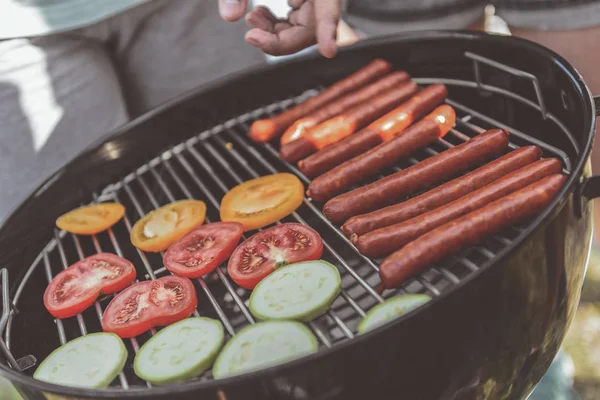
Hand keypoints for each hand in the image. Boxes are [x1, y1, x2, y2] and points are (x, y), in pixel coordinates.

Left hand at [218, 0, 341, 57]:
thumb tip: (229, 16)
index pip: (330, 6)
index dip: (328, 28)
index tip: (328, 51)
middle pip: (314, 26)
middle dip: (282, 39)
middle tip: (251, 36)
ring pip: (305, 29)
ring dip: (277, 34)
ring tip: (252, 20)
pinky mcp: (307, 1)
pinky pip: (298, 23)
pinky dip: (277, 27)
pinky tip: (259, 16)